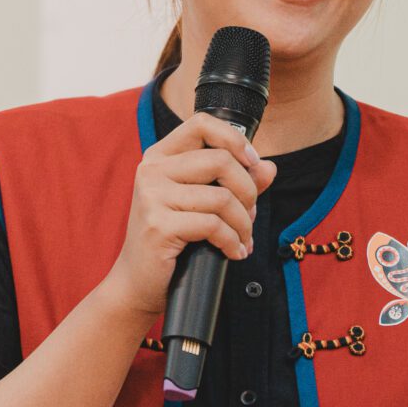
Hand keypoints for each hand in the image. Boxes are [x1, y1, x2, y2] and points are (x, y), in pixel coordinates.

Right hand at [99, 112, 276, 317]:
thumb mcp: (202, 204)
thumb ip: (234, 183)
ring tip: (242, 239)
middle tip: (249, 216)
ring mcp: (152, 197)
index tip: (252, 162)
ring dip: (243, 223)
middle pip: (221, 161)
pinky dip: (232, 241)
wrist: (138, 282)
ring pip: (222, 197)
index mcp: (160, 157)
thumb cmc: (171, 240)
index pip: (202, 124)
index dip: (234, 139)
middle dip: (248, 191)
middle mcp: (151, 170)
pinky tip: (233, 252)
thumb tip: (269, 168)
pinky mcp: (159, 225)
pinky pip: (213, 225)